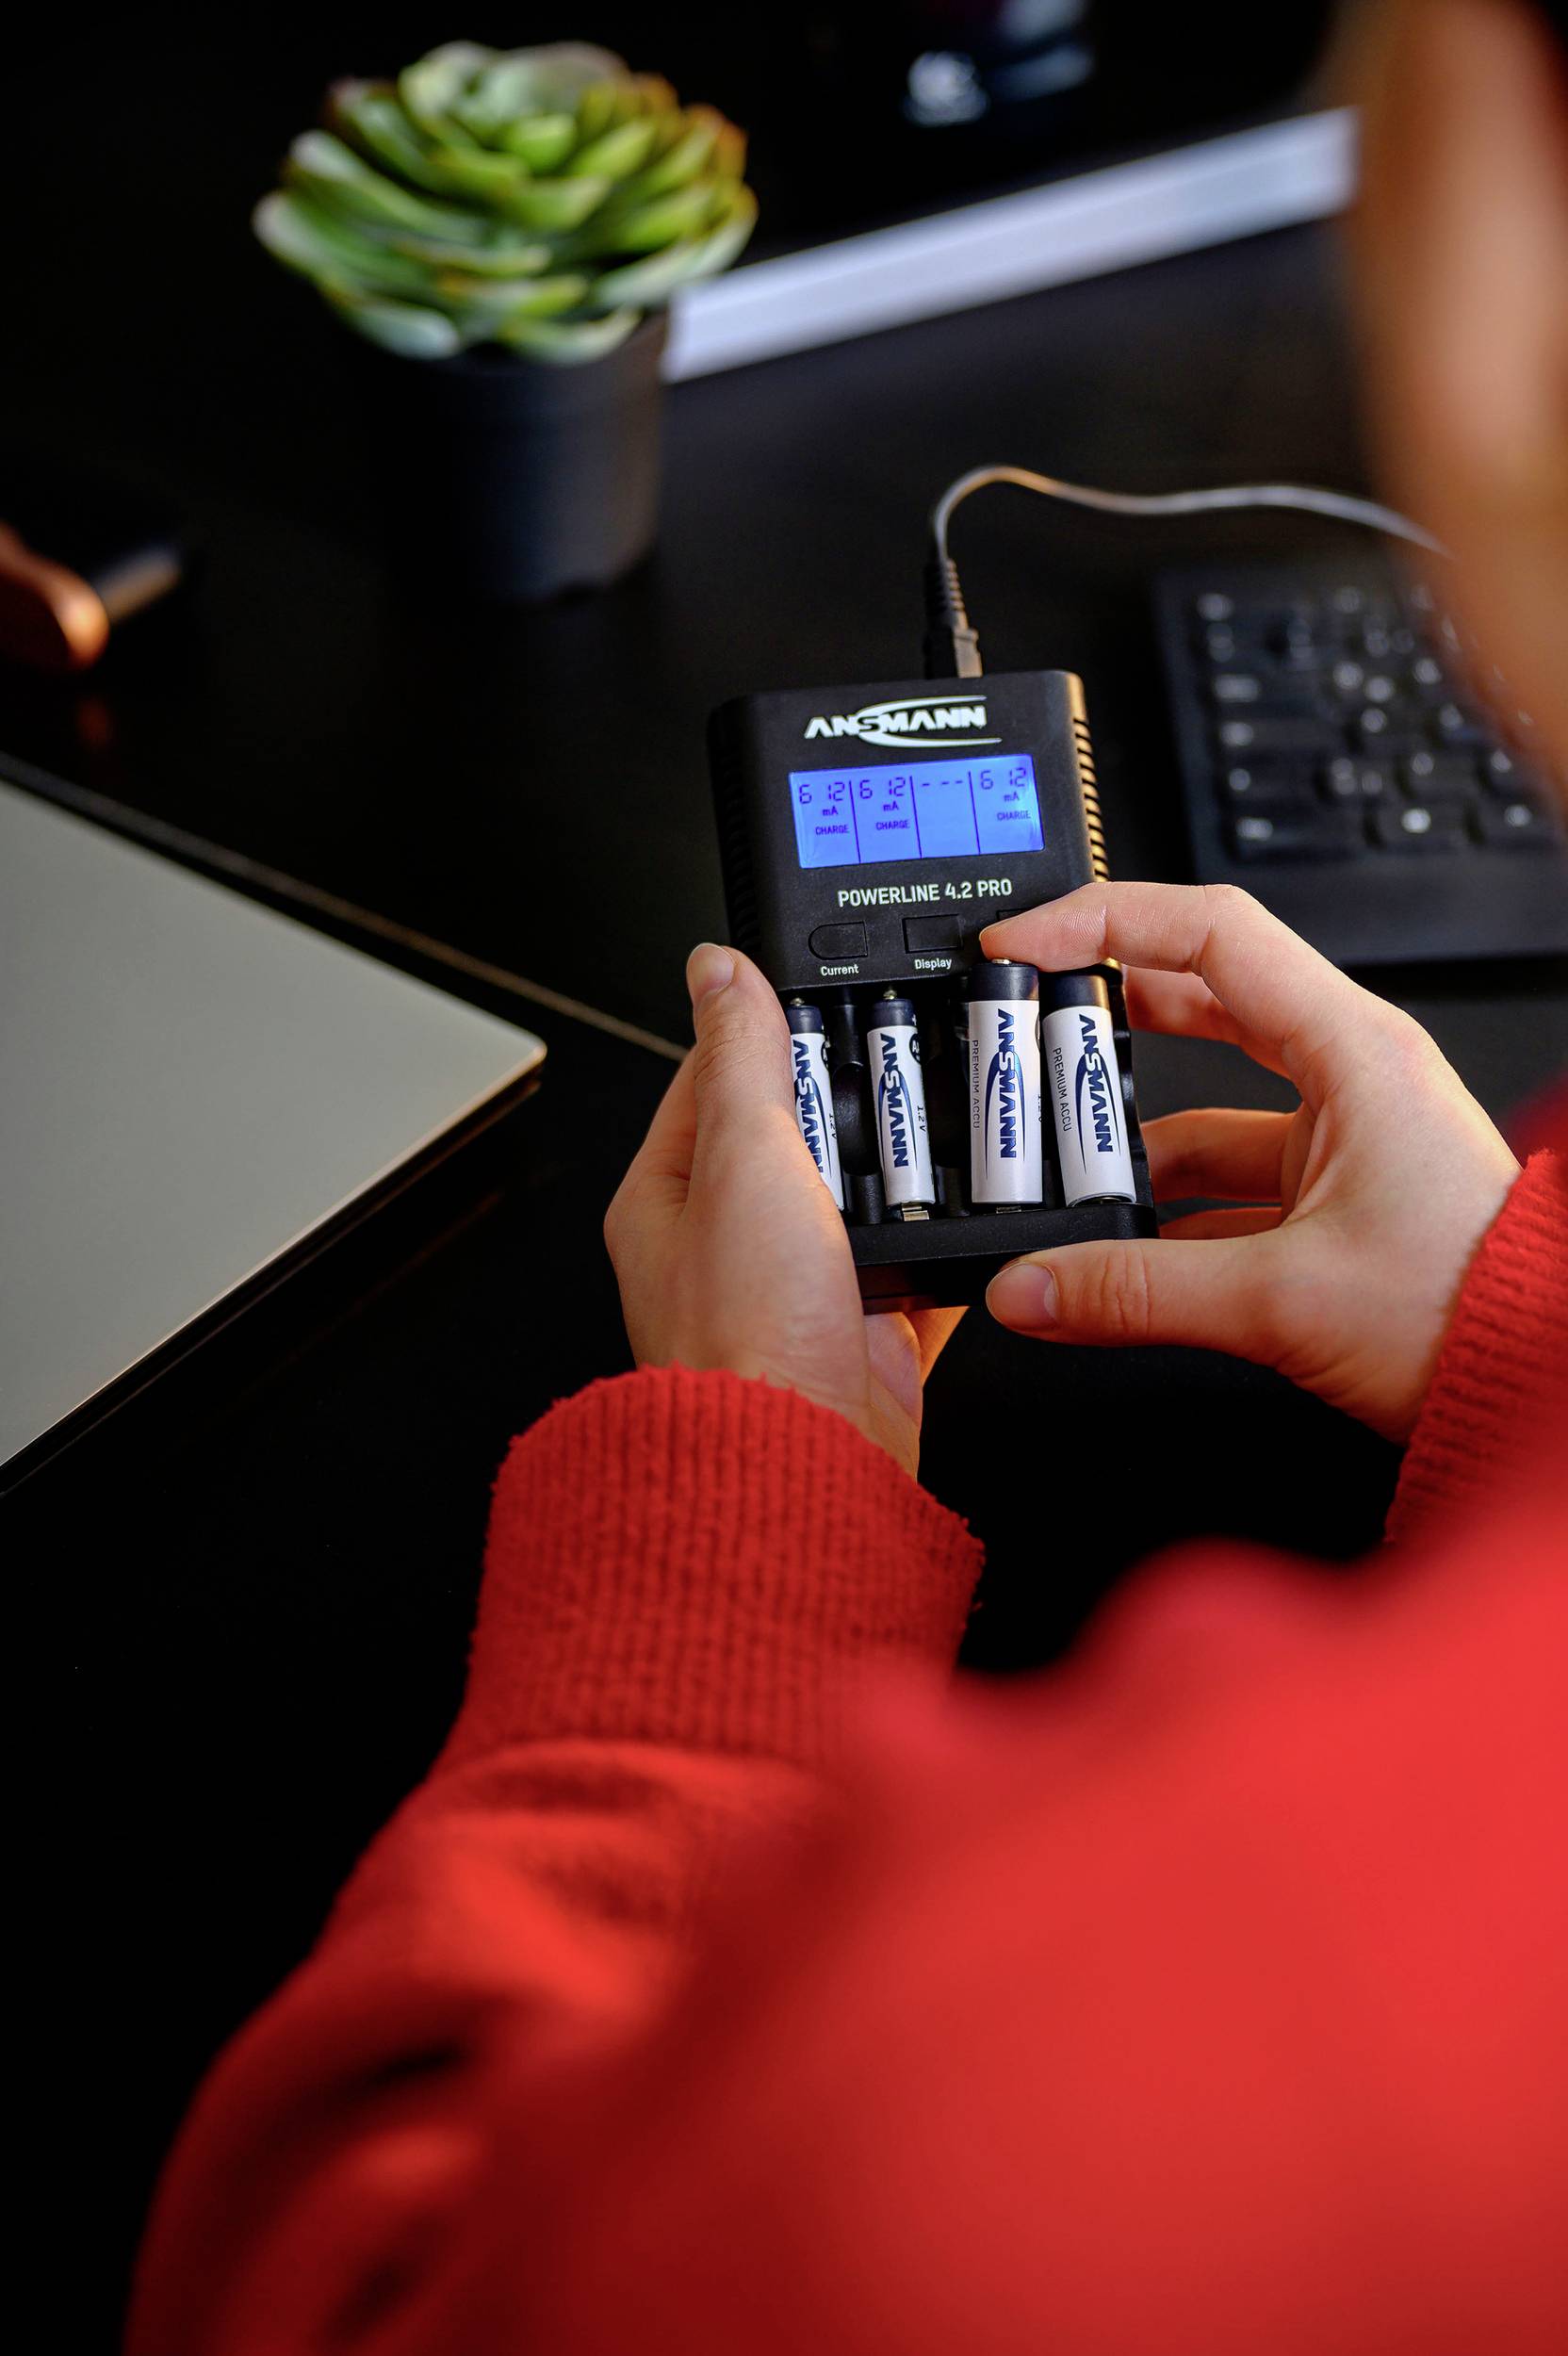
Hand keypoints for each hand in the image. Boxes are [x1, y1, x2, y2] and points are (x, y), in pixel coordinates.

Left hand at [604, 945, 961, 1477]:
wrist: (802, 1469)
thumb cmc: (741, 1339)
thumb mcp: (742, 1158)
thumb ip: (741, 1056)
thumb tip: (715, 969)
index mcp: (668, 1196)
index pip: (718, 1077)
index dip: (775, 1030)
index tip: (833, 997)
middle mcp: (727, 1245)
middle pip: (804, 1137)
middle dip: (860, 1104)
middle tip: (912, 1061)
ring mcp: (799, 1294)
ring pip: (866, 1203)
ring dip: (909, 1174)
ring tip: (954, 1129)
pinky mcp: (866, 1339)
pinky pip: (919, 1274)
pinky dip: (951, 1249)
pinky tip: (981, 1221)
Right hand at [981, 883, 1519, 1441]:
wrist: (1545, 1383)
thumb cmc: (1473, 1308)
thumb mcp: (1283, 1298)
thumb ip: (1134, 1293)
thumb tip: (1030, 1287)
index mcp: (1352, 1051)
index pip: (1209, 933)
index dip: (1104, 922)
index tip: (1026, 946)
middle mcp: (1346, 1081)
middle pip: (1196, 1009)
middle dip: (1102, 1029)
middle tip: (1023, 1045)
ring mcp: (1338, 1144)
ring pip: (1203, 1115)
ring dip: (1128, 1149)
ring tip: (1054, 1182)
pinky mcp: (1330, 1208)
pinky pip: (1222, 1189)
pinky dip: (1161, 1216)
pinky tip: (1110, 1252)